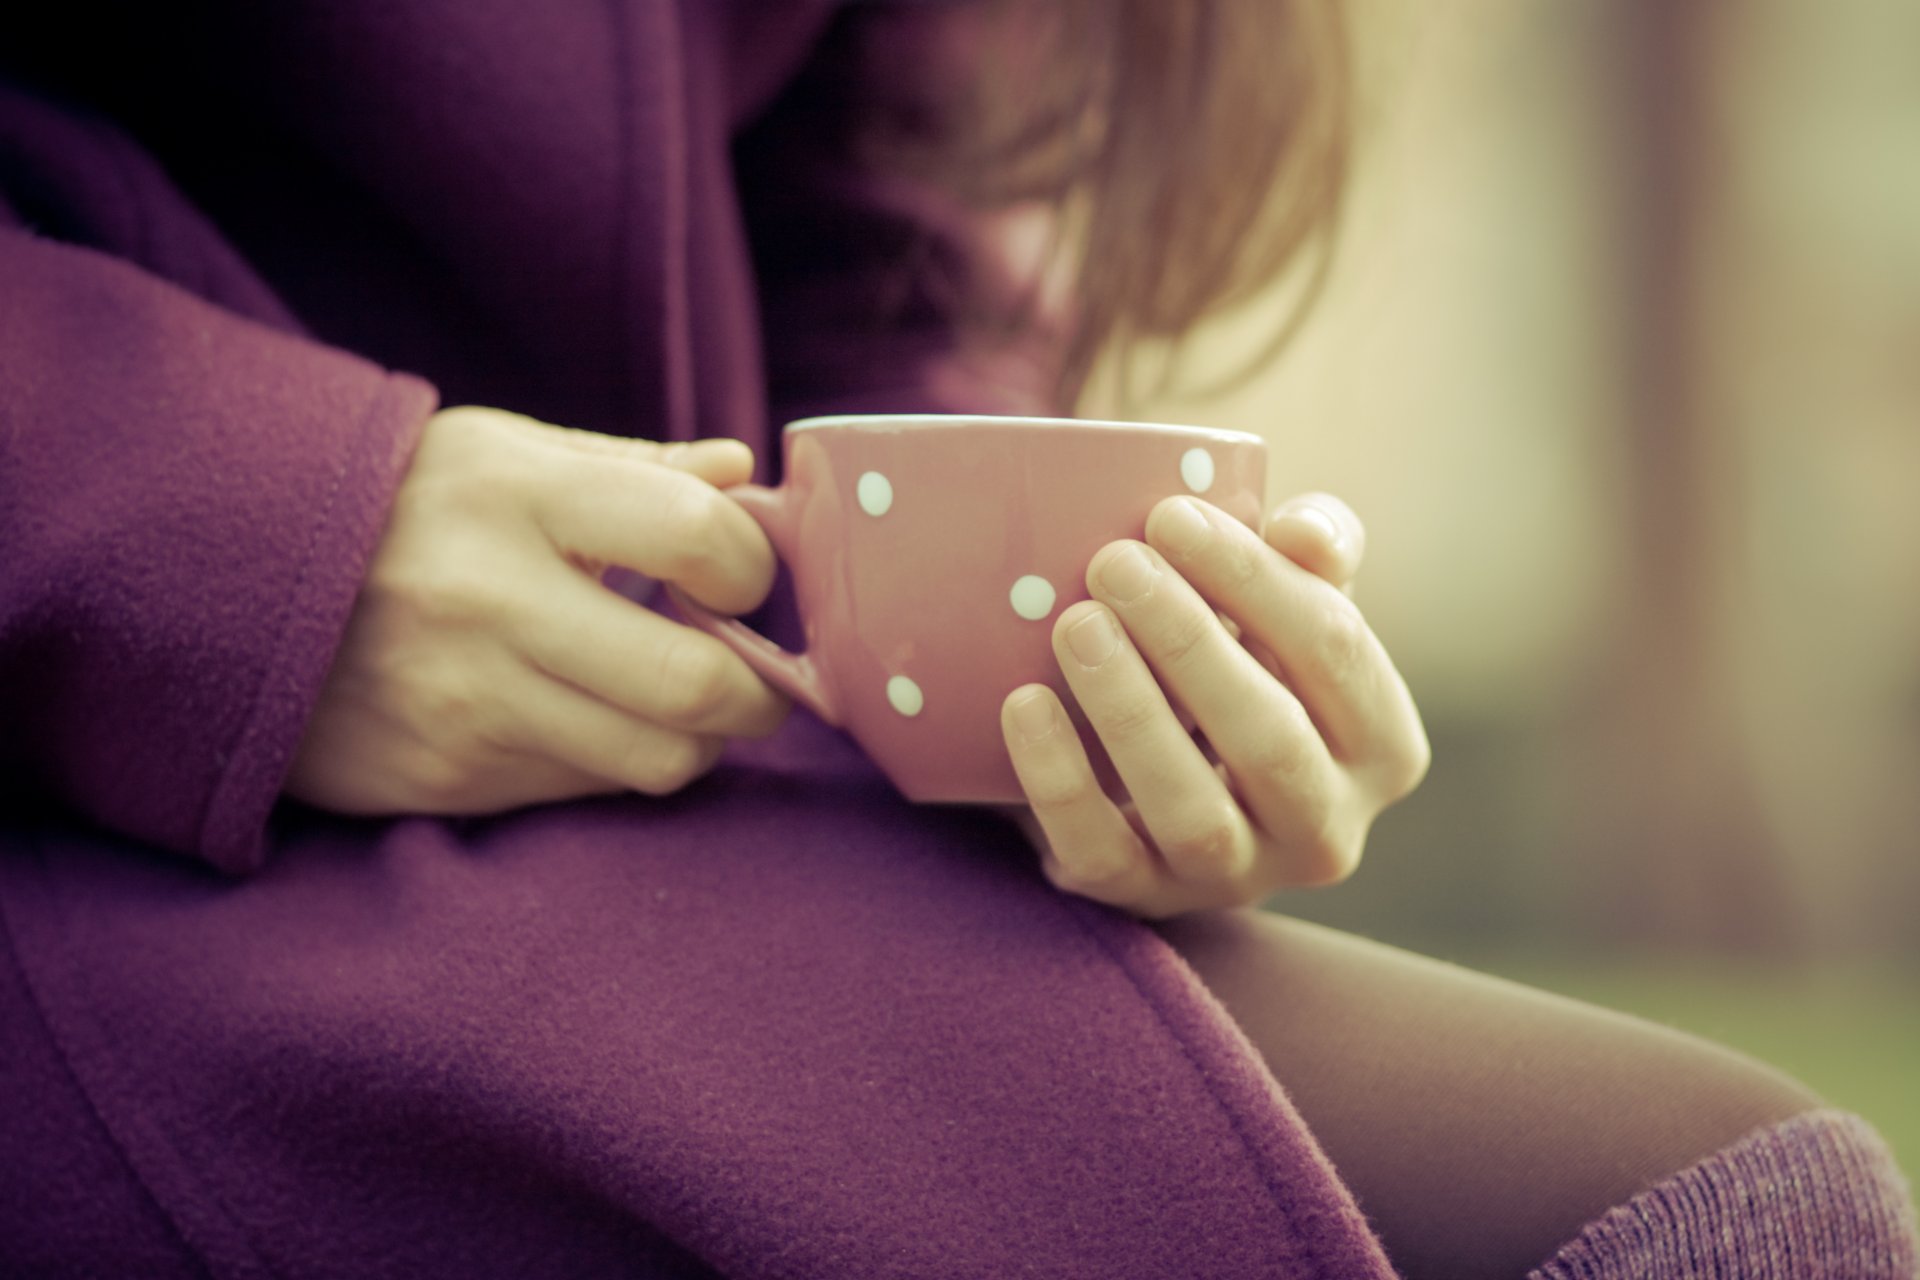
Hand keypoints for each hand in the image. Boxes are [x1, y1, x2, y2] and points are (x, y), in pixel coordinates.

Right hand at [287, 406, 788, 814]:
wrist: (223, 588)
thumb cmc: (401, 508)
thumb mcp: (502, 455)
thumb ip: (633, 468)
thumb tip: (744, 473)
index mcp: (514, 495)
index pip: (698, 538)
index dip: (751, 566)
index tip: (741, 575)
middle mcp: (489, 602)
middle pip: (696, 686)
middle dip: (756, 691)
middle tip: (750, 675)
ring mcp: (464, 702)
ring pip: (657, 761)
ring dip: (695, 739)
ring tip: (672, 702)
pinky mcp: (443, 779)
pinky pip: (586, 791)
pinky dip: (613, 763)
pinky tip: (586, 720)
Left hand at [999, 493, 1427, 917]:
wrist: (1165, 771)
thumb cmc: (1244, 661)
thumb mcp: (1291, 605)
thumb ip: (1315, 553)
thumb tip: (1304, 533)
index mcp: (1383, 744)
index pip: (1334, 650)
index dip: (1254, 577)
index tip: (1170, 514)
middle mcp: (1328, 829)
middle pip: (1269, 739)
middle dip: (1188, 643)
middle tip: (1112, 562)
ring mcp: (1238, 876)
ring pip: (1194, 812)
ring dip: (1131, 712)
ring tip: (1075, 624)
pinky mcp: (1146, 898)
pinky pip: (1102, 853)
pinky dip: (1060, 780)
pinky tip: (1024, 702)